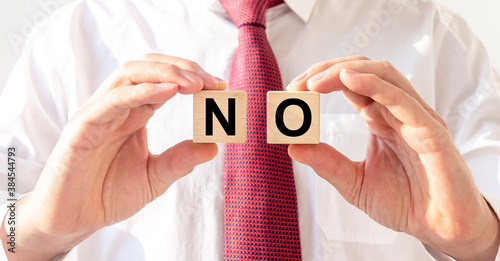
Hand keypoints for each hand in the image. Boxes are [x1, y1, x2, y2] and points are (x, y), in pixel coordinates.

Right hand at [3, 54, 224, 259]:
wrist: (73, 220)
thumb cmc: (108, 194)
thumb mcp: (155, 177)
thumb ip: (180, 160)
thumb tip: (213, 146)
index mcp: (134, 113)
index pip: (164, 81)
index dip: (192, 78)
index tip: (219, 86)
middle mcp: (117, 106)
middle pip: (148, 67)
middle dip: (182, 68)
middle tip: (211, 81)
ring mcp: (99, 113)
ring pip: (130, 74)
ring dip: (166, 73)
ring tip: (194, 83)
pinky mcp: (83, 126)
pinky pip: (113, 100)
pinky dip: (142, 91)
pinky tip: (169, 92)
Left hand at [287, 56, 499, 260]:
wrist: (439, 228)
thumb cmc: (406, 203)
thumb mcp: (354, 182)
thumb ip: (327, 163)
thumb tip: (292, 145)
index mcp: (380, 119)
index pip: (350, 84)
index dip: (320, 80)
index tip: (292, 89)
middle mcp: (397, 111)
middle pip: (363, 71)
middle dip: (327, 70)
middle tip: (298, 84)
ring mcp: (415, 117)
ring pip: (384, 74)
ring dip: (345, 71)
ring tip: (314, 82)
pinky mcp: (431, 132)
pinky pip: (404, 100)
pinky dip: (375, 85)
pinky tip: (349, 79)